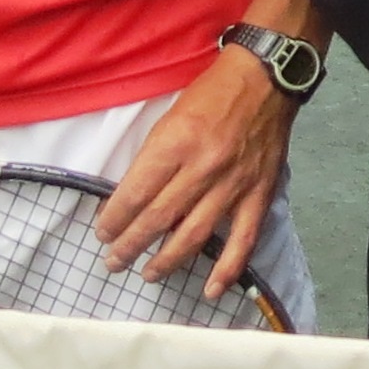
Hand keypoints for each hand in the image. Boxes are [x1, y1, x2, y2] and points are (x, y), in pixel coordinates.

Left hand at [97, 53, 294, 295]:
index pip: (135, 194)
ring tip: (147, 273)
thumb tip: (133, 198)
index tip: (103, 233)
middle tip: (113, 262)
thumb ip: (154, 158)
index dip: (114, 219)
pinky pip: (243, 239)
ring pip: (194, 235)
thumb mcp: (169, 116)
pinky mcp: (258, 193)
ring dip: (166, 260)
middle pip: (158, 218)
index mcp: (175, 143)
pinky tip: (210, 289)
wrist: (264, 78)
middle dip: (130, 245)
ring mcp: (233, 184)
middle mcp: (203, 167)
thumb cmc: (211, 93)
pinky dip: (227, 268)